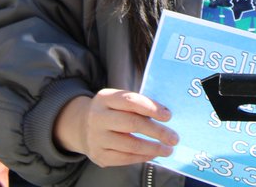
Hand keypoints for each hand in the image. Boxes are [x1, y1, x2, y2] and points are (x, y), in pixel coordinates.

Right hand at [54, 89, 177, 167]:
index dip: (151, 108)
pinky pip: (124, 159)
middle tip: (174, 138)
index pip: (130, 101)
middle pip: (131, 124)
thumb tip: (166, 116)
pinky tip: (153, 154)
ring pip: (130, 145)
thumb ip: (138, 105)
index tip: (168, 116)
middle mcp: (97, 117)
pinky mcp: (98, 155)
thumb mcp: (118, 101)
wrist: (82, 126)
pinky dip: (142, 157)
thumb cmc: (112, 111)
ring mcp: (96, 138)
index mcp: (105, 98)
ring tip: (168, 149)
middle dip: (157, 132)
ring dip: (153, 148)